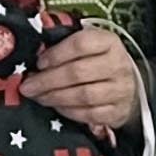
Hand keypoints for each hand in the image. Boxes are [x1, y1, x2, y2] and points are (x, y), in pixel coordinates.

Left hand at [26, 26, 141, 131]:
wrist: (127, 85)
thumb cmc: (99, 62)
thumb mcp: (88, 47)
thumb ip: (64, 46)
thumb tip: (35, 54)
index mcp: (108, 42)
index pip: (81, 44)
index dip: (56, 54)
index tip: (39, 63)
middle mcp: (118, 64)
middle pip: (78, 72)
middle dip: (48, 81)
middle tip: (28, 86)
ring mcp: (120, 90)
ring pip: (83, 95)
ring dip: (55, 97)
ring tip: (39, 97)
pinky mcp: (117, 111)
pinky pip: (89, 114)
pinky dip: (68, 111)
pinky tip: (56, 106)